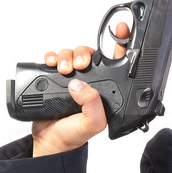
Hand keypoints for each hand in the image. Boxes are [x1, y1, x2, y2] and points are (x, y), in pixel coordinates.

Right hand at [31, 21, 129, 155]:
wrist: (50, 140)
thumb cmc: (74, 135)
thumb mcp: (92, 124)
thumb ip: (93, 106)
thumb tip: (81, 86)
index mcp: (104, 91)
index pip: (116, 65)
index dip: (120, 46)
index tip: (121, 32)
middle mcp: (90, 83)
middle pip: (90, 55)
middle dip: (84, 54)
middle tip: (79, 65)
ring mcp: (72, 79)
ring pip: (71, 54)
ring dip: (66, 55)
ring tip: (62, 69)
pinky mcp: (54, 78)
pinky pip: (53, 59)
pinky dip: (51, 56)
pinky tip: (50, 63)